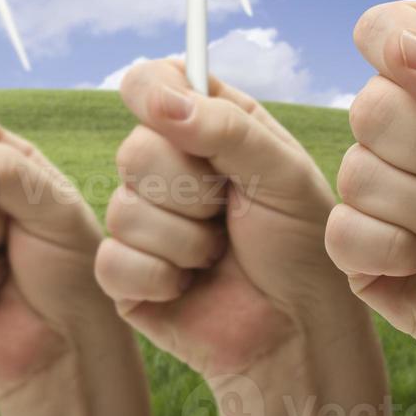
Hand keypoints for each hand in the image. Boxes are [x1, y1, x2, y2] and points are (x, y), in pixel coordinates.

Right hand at [93, 60, 401, 415]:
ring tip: (220, 254)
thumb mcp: (282, 174)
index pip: (152, 83)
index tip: (175, 117)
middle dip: (189, 189)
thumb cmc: (301, 246)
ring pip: (123, 209)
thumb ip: (226, 130)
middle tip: (229, 210)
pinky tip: (190, 286)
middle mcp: (166, 166)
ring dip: (186, 241)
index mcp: (204, 125)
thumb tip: (158, 100)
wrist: (299, 332)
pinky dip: (161, 277)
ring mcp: (141, 219)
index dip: (152, 93)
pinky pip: (113, 261)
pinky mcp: (124, 272)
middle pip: (133, 149)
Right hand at [326, 1, 415, 415]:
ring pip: (356, 170)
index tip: (410, 64)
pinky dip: (397, 249)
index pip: (392, 27)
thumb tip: (398, 47)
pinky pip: (344, 229)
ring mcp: (379, 183)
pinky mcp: (359, 242)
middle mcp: (409, 124)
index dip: (389, 37)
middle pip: (368, 103)